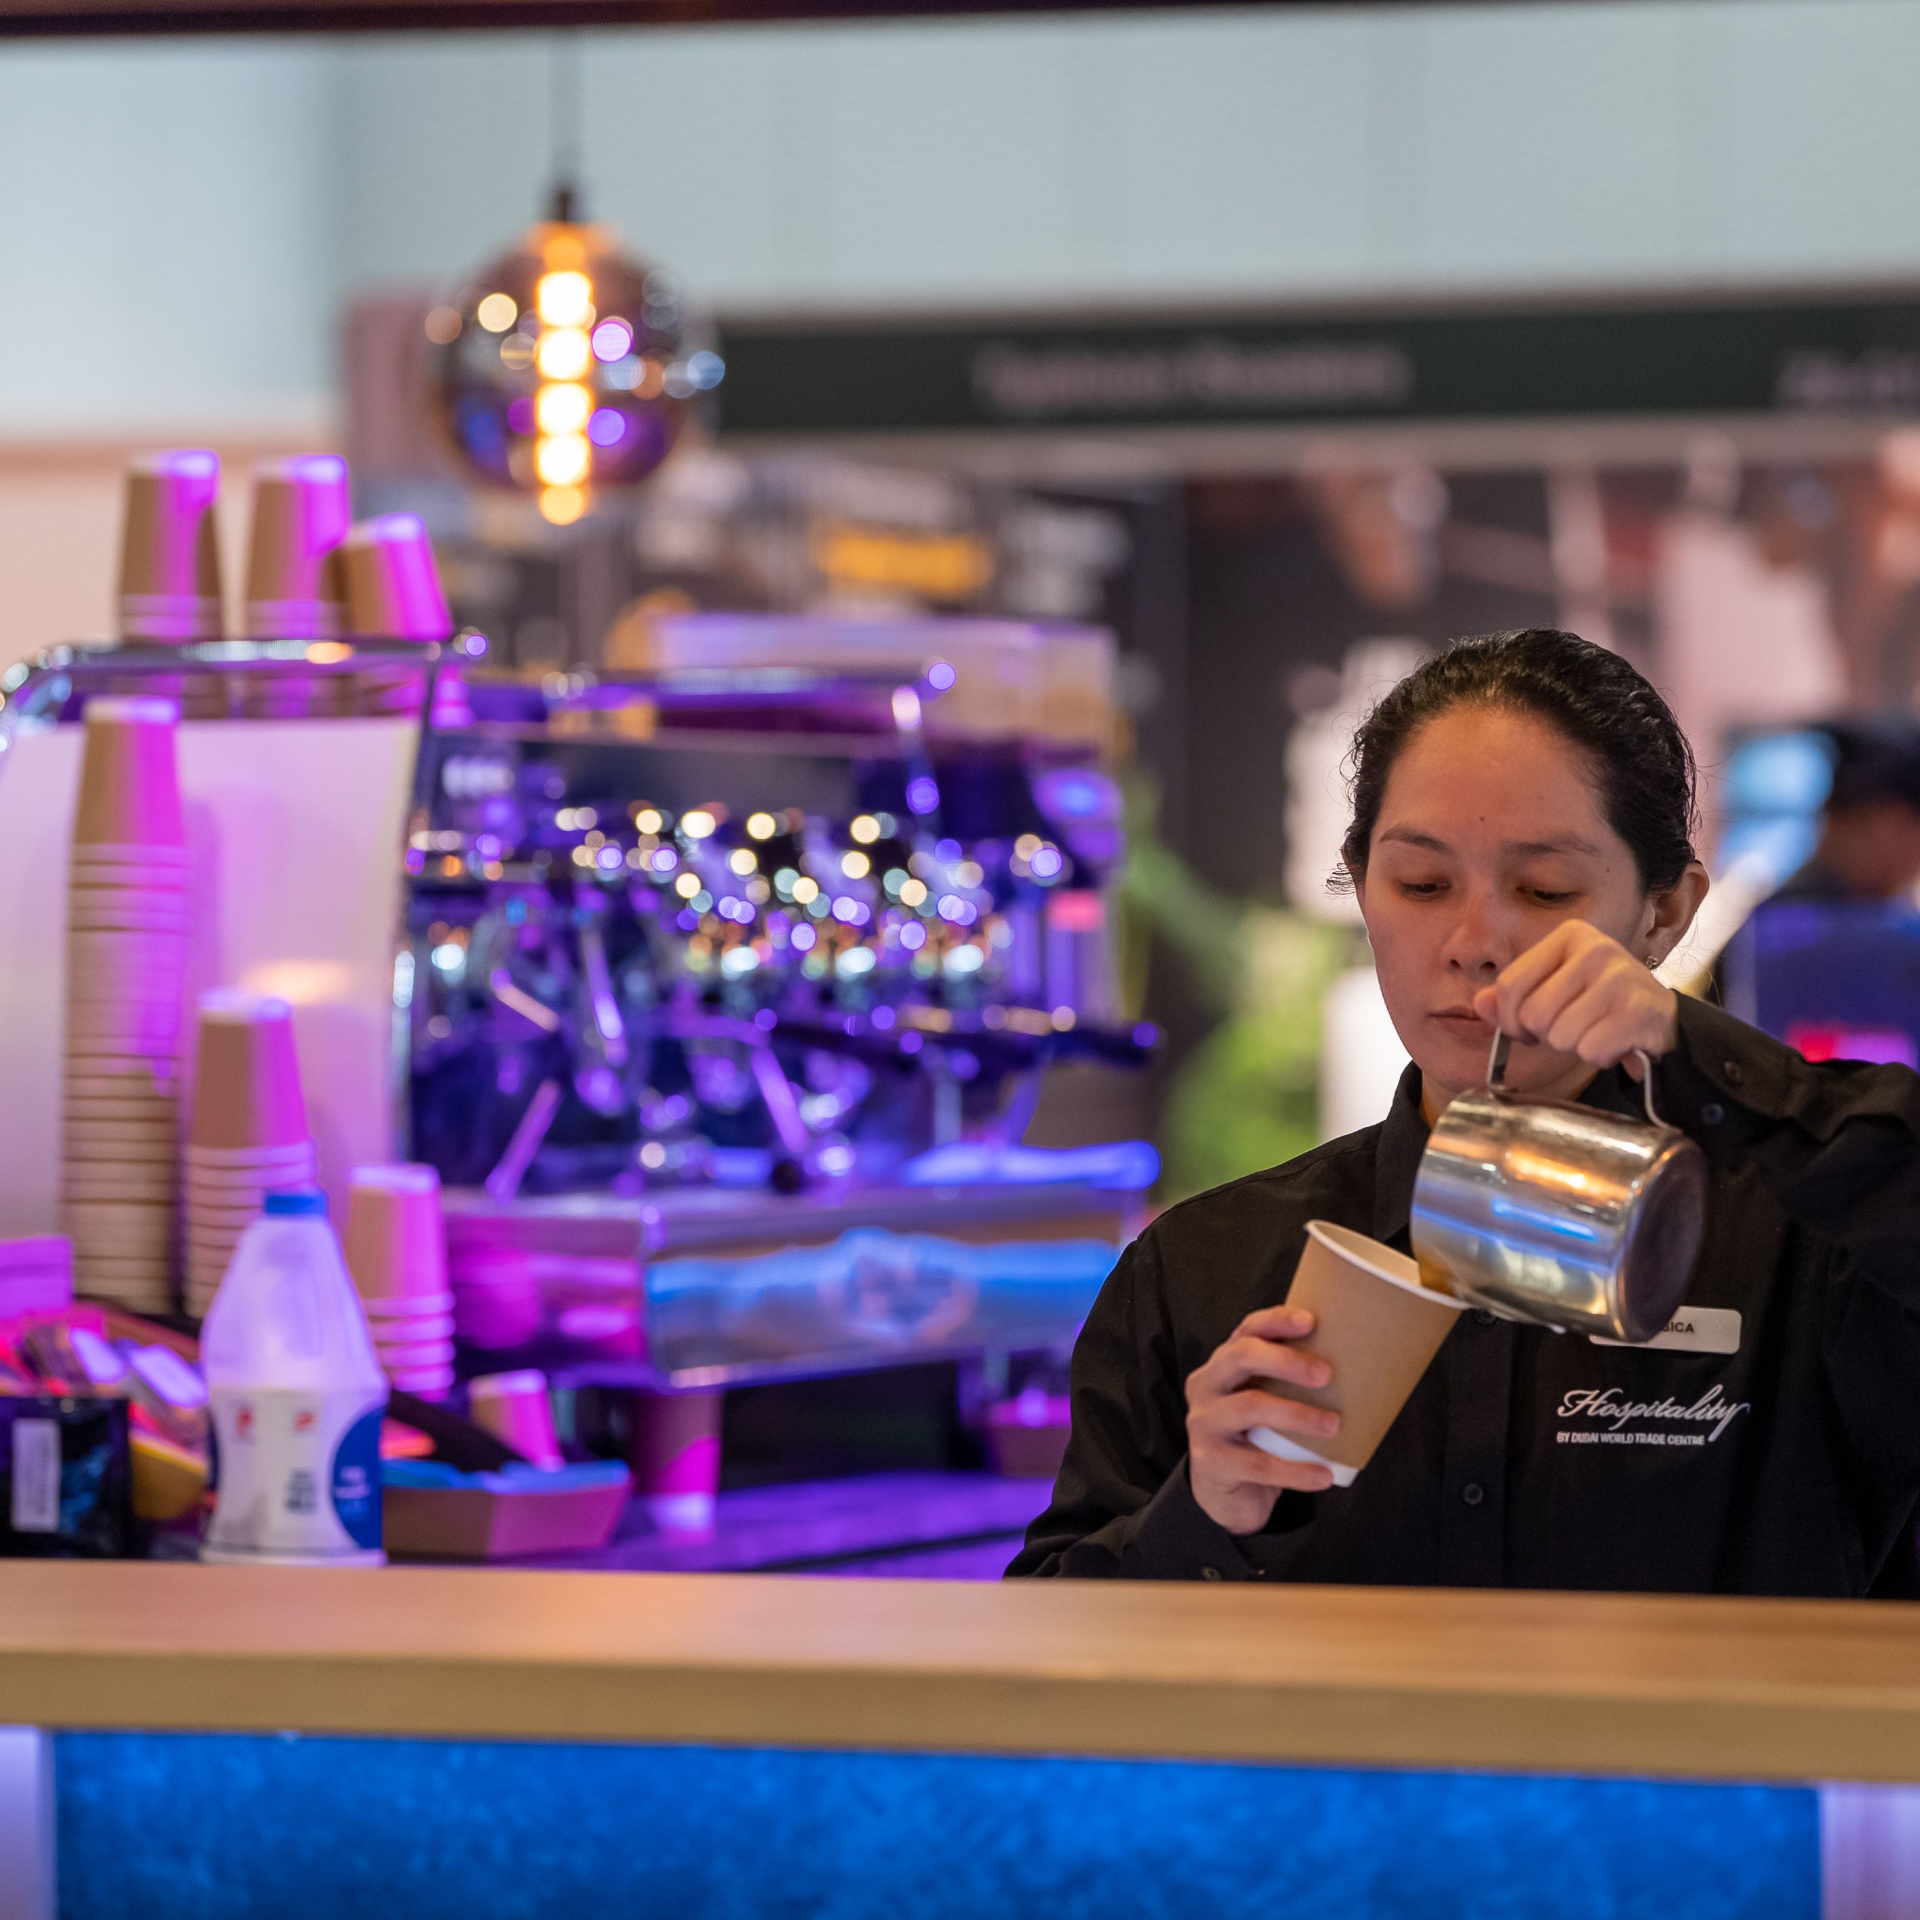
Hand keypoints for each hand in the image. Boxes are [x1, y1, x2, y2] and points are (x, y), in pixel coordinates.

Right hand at [1185, 1304, 1339, 1534]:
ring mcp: (1204, 1423)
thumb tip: (1361, 1370)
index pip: (1247, 1331)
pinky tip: (1323, 1475)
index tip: (1311, 1321)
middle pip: (1241, 1357)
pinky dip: (1295, 1470)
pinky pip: (1257, 1463)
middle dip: (1286, 1360)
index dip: (1276, 1321)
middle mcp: (1206, 1386)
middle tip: (1326, 1374)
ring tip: (1333, 1426)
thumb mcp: (1266, 1403)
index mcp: (1223, 1364)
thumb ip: (1290, 1386)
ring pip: (1250, 1407)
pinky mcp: (1210, 1461)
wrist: (1227, 1497)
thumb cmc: (1256, 1439)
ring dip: (1297, 1415)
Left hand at [1471, 920, 1678, 1074]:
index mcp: (1570, 935)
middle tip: (1574, 1027)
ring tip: (1598, 1030)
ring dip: (1575, 1046)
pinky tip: (1616, 1041)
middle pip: (1533, 1013)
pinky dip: (1599, 1056)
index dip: (1510, 1019)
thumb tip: (1479, 1004)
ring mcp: (1622, 978)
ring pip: (1560, 1036)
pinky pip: (1590, 1050)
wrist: (1664, 1021)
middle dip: (1547, 1034)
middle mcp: (1597, 948)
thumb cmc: (1599, 1005)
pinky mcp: (1641, 1011)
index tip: (1526, 1030)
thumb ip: (1511, 997)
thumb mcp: (1553, 990)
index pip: (1510, 984)